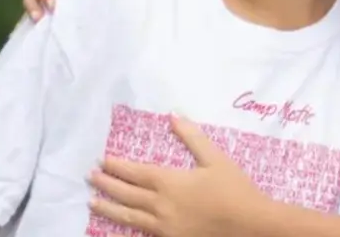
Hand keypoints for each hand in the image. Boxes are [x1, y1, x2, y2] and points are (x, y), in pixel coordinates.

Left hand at [88, 115, 267, 236]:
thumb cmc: (233, 188)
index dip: (117, 166)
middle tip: (91, 177)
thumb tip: (173, 115)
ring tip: (92, 202)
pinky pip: (140, 233)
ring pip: (128, 216)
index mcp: (169, 182)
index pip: (135, 172)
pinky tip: (115, 227)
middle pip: (126, 194)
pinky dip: (124, 229)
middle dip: (106, 184)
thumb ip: (192, 137)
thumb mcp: (215, 158)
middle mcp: (160, 205)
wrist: (248, 224)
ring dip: (109, 207)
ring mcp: (163, 226)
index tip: (102, 161)